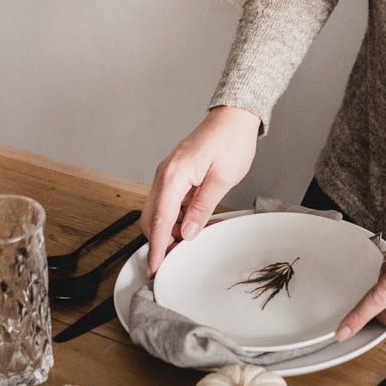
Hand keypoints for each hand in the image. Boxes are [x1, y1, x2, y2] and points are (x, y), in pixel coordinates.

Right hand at [140, 106, 260, 275]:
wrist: (234, 118)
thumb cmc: (230, 141)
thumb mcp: (221, 180)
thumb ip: (202, 208)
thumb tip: (187, 233)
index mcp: (174, 175)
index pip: (159, 219)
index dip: (156, 247)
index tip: (155, 267)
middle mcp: (166, 174)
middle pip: (152, 217)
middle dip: (160, 240)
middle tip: (175, 259)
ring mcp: (170, 174)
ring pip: (161, 211)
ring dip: (172, 228)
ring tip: (194, 240)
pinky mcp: (177, 175)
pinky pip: (171, 202)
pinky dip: (179, 216)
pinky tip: (197, 223)